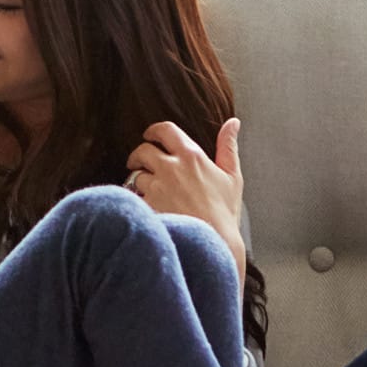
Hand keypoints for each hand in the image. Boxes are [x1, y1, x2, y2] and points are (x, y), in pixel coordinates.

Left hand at [127, 119, 250, 264]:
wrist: (214, 243)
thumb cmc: (224, 213)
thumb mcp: (232, 176)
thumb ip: (228, 146)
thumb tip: (232, 123)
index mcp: (191, 156)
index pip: (165, 130)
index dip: (154, 130)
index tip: (150, 135)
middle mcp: (171, 167)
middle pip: (143, 150)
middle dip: (139, 154)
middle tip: (139, 161)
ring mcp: (157, 187)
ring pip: (136, 175)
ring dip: (139, 179)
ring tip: (147, 188)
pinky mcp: (147, 206)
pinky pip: (134, 196)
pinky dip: (137, 199)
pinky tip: (146, 206)